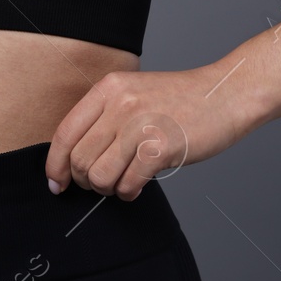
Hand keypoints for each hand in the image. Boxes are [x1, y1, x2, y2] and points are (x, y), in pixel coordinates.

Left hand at [44, 67, 246, 199]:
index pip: (65, 133)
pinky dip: (128, 192)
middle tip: (101, 183)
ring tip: (122, 182)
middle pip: (80, 159)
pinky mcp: (161, 147)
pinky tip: (137, 186)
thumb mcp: (133, 94)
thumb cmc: (180, 101)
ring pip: (99, 176)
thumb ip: (104, 117)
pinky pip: (127, 184)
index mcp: (109, 88)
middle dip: (85, 181)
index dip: (55, 164)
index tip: (56, 183)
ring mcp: (140, 125)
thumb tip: (73, 160)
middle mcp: (120, 104)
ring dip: (107, 188)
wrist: (225, 94)